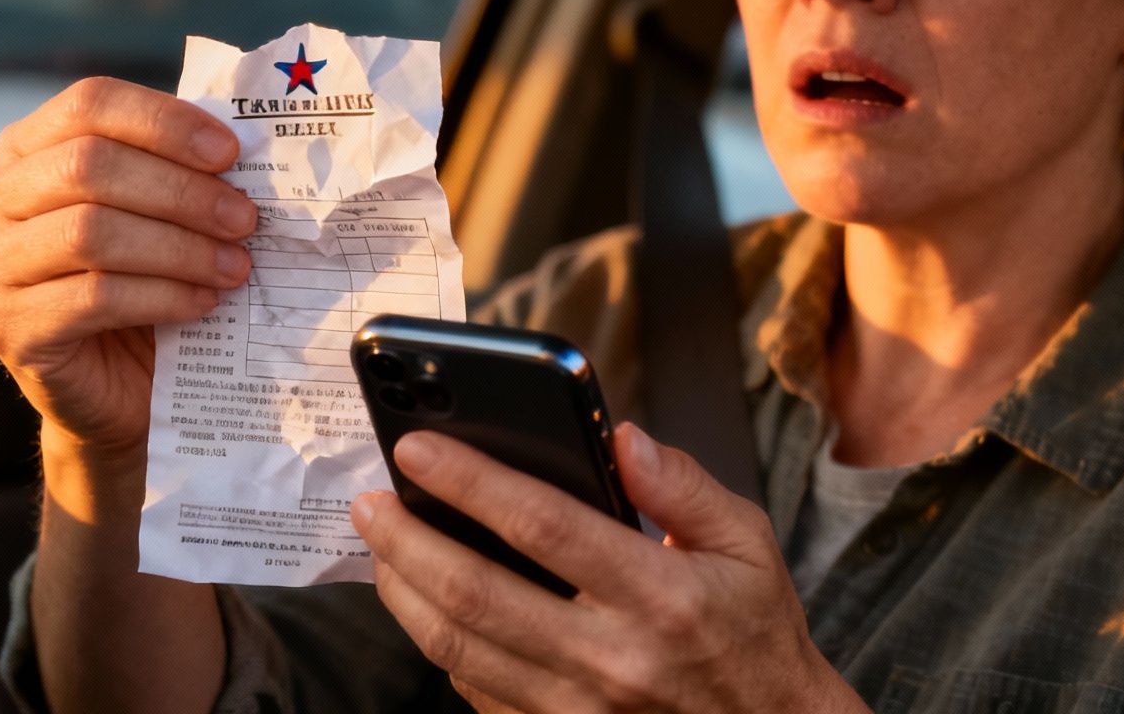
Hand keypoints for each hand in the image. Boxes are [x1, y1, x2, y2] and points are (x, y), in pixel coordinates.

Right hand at [0, 77, 256, 460]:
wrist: (117, 388)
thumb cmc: (142, 282)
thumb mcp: (156, 213)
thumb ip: (178, 169)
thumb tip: (246, 141)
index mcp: (24, 150)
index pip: (88, 104)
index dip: (163, 122)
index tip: (229, 153)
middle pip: (88, 166)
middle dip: (180, 191)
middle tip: (244, 218)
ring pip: (90, 233)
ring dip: (178, 247)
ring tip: (235, 265)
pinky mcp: (8, 327)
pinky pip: (93, 298)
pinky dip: (161, 296)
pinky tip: (203, 302)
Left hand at [352, 423, 867, 713]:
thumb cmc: (754, 635)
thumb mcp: (747, 545)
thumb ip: (683, 486)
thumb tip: (623, 437)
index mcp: (659, 596)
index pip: (543, 525)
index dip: (470, 481)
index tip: (416, 447)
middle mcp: (612, 658)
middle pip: (478, 594)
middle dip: (408, 541)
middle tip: (369, 501)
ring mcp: (579, 709)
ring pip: (461, 649)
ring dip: (405, 592)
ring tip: (380, 547)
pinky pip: (476, 692)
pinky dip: (439, 646)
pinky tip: (424, 605)